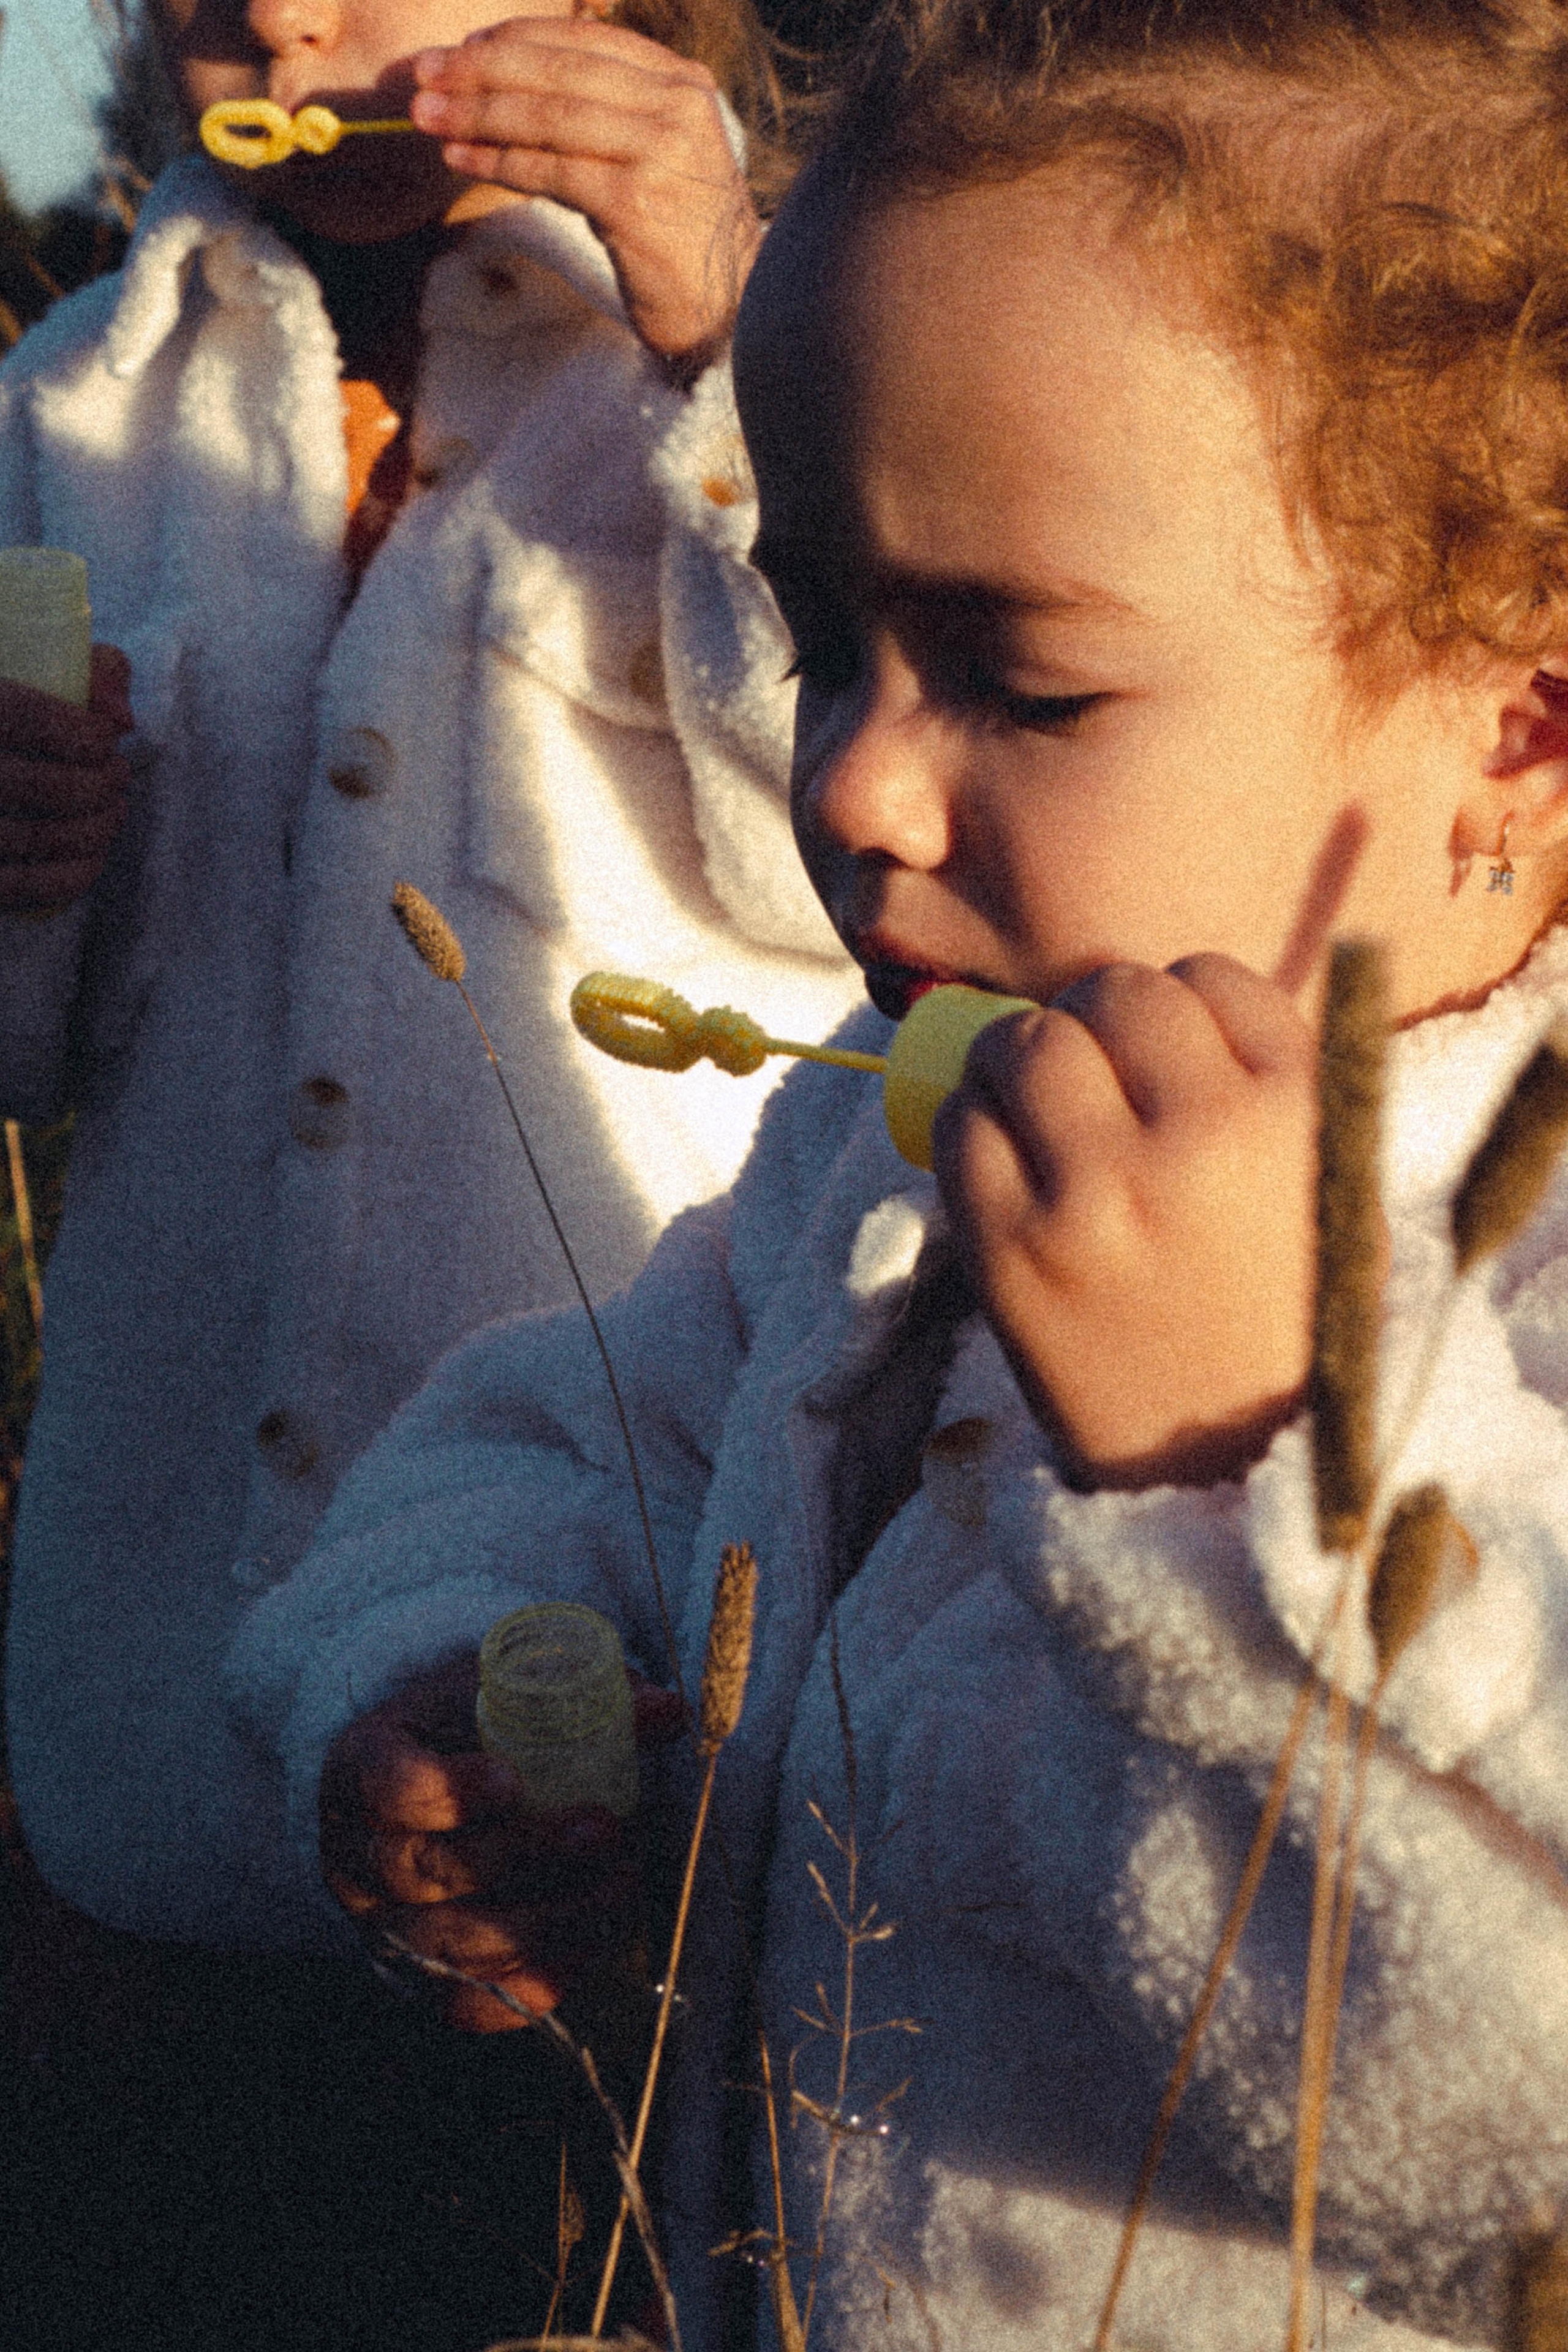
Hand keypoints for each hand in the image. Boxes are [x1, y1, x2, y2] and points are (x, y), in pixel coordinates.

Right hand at [0, 647, 132, 911]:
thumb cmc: (7, 722)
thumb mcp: (27, 668)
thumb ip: (84, 673)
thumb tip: (123, 719)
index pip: (20, 715)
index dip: (79, 732)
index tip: (105, 739)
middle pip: (38, 785)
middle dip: (97, 785)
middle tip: (117, 776)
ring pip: (33, 838)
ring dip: (94, 829)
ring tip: (114, 812)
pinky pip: (19, 888)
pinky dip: (68, 878)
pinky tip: (94, 858)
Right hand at [319, 1650, 684, 2030]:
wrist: (420, 1780)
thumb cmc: (465, 1730)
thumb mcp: (502, 1692)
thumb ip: (577, 1696)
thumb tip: (666, 1713)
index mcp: (362, 1767)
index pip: (385, 1787)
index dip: (445, 1792)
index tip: (511, 1780)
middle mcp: (357, 1855)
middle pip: (425, 1872)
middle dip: (524, 1856)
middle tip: (605, 1830)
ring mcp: (381, 1924)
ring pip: (451, 1946)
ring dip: (547, 1922)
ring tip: (618, 1885)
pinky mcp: (417, 1977)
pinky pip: (469, 2004)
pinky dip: (534, 1982)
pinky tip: (591, 1941)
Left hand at [409, 13, 761, 370]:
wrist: (730, 305)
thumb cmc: (679, 232)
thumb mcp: (654, 150)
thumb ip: (606, 110)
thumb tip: (510, 83)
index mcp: (681, 80)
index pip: (584, 39)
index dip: (515, 38)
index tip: (461, 49)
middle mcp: (675, 105)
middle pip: (559, 69)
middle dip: (482, 69)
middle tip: (423, 74)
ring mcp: (659, 151)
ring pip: (549, 116)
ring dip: (478, 113)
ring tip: (426, 115)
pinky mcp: (635, 201)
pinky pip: (551, 170)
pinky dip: (499, 161)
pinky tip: (460, 157)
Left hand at [934, 954, 1317, 1490]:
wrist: (1231, 1474)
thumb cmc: (1280, 1321)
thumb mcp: (1326, 1189)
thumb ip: (1260, 1086)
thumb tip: (1151, 997)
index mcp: (1294, 1112)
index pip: (1206, 978)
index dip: (1179, 1011)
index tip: (1173, 1058)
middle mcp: (1198, 1138)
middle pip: (1108, 995)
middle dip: (1094, 1024)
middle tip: (1096, 1082)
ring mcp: (1097, 1191)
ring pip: (1023, 1044)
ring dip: (1021, 1062)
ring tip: (1042, 1114)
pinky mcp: (1011, 1248)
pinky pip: (959, 1127)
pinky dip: (969, 1127)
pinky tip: (1003, 1164)